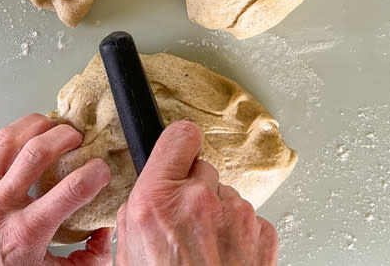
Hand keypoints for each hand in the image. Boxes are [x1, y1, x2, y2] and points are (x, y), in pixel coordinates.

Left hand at [0, 114, 112, 265]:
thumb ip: (84, 258)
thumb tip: (104, 235)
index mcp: (26, 232)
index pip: (69, 190)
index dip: (94, 173)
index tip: (102, 170)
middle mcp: (3, 207)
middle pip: (37, 152)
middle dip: (67, 137)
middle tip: (81, 140)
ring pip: (10, 140)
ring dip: (38, 125)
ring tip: (55, 126)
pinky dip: (17, 134)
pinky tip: (30, 135)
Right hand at [116, 120, 277, 265]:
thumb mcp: (128, 255)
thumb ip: (138, 216)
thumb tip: (146, 200)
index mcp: (157, 202)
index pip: (178, 137)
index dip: (177, 144)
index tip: (178, 150)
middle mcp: (199, 201)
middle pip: (201, 169)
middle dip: (193, 190)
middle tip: (184, 222)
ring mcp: (237, 215)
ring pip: (226, 196)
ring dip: (217, 215)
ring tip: (204, 250)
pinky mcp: (262, 232)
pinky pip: (248, 218)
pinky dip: (238, 234)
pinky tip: (224, 258)